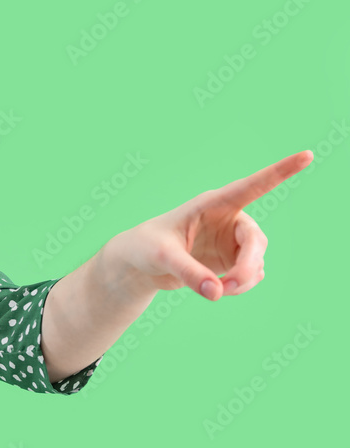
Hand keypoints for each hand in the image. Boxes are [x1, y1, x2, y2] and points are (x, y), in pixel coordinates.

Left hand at [108, 150, 312, 300]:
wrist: (140, 263)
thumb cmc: (146, 248)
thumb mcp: (162, 257)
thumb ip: (188, 272)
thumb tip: (217, 292)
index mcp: (211, 203)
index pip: (251, 186)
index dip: (280, 172)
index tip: (307, 155)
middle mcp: (228, 218)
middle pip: (255, 240)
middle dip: (247, 265)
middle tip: (229, 285)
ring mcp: (232, 240)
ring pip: (256, 261)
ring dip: (242, 279)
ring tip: (217, 289)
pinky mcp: (231, 259)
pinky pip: (250, 275)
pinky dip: (240, 285)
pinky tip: (220, 288)